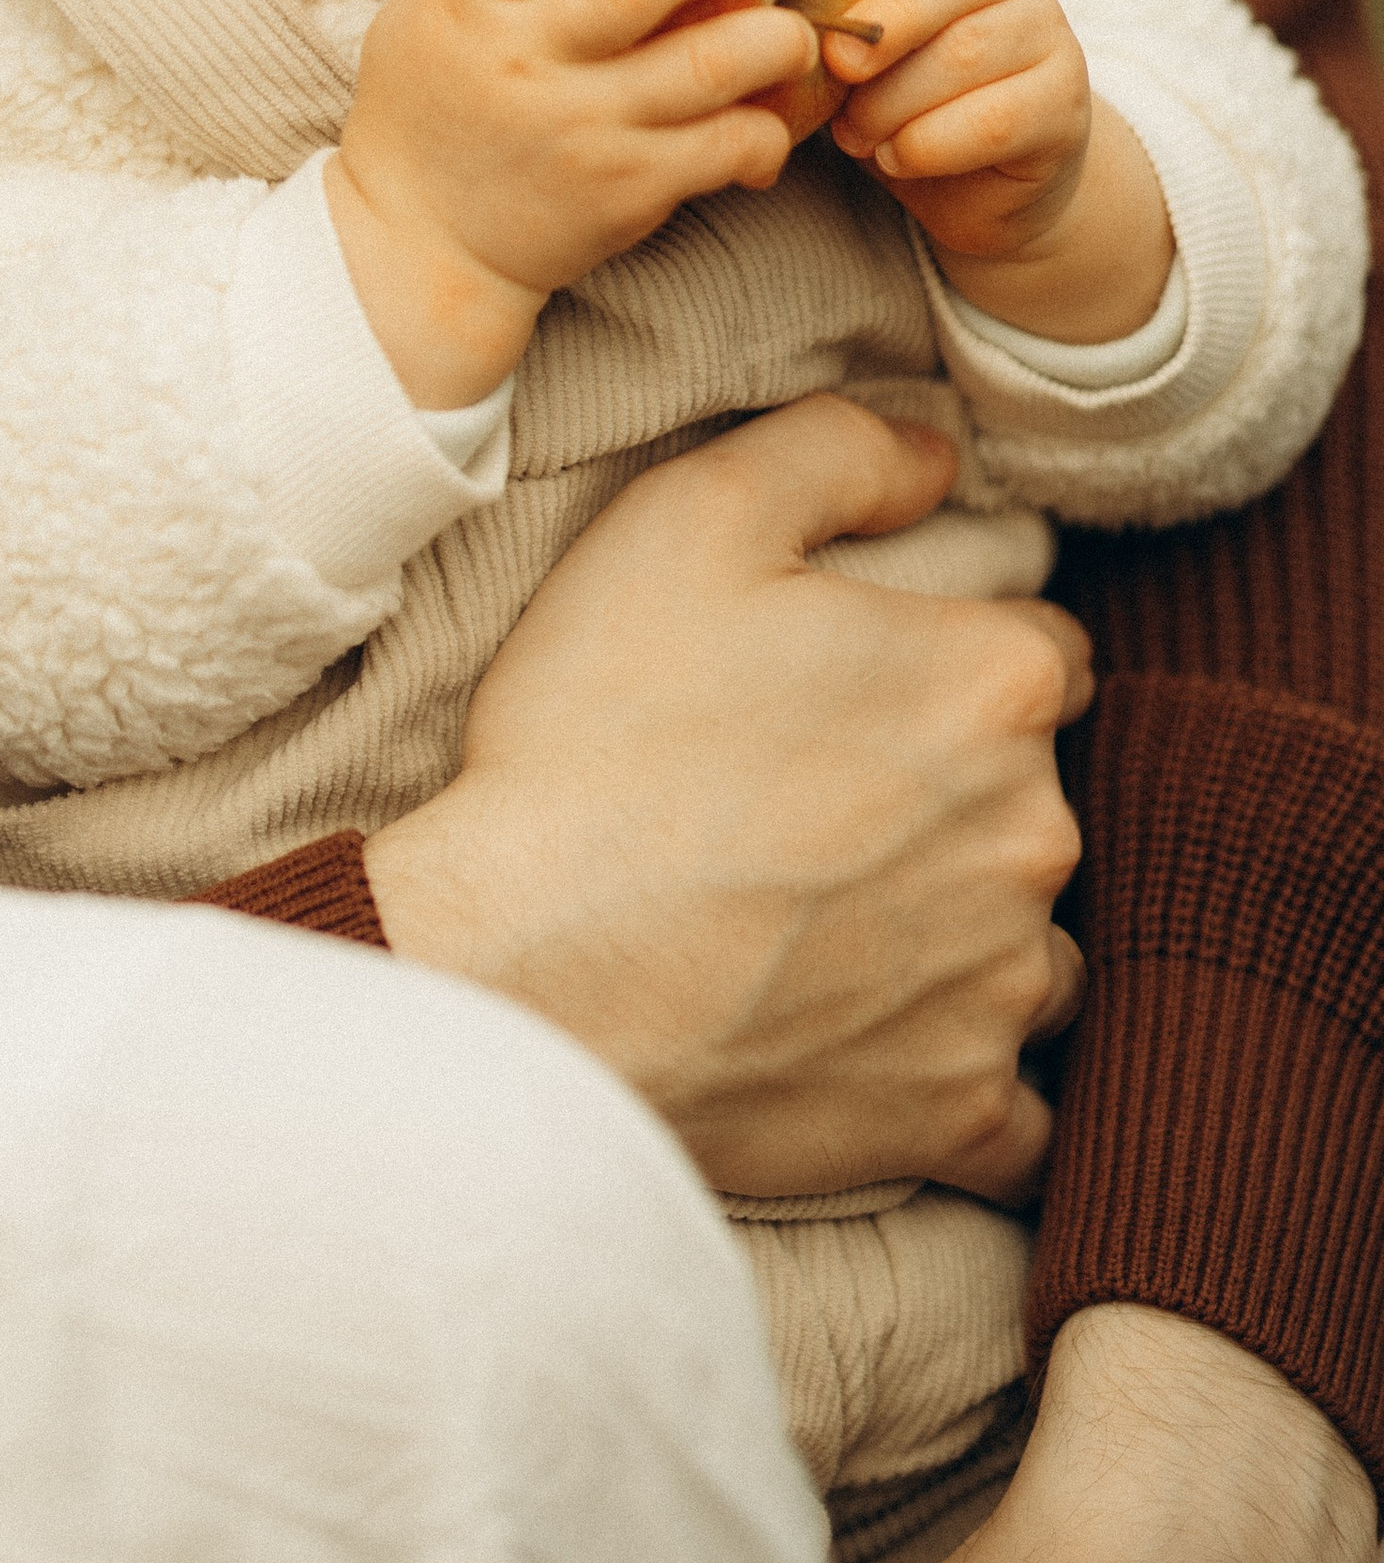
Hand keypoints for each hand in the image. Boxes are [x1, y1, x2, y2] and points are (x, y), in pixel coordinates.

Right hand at [330, 0, 816, 402]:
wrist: (420, 241)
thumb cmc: (426, 106)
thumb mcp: (423, 9)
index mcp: (468, 5)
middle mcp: (522, 64)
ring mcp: (579, 131)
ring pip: (702, 69)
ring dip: (771, 38)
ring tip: (792, 28)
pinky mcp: (624, 192)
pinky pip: (720, 148)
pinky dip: (763, 131)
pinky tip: (767, 119)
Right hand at [364, 394, 1089, 1195]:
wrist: (524, 965)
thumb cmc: (598, 736)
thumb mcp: (688, 518)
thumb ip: (837, 450)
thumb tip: (941, 457)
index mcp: (992, 683)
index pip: (1040, 649)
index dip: (945, 655)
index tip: (854, 688)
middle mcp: (1034, 834)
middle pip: (1036, 795)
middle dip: (953, 794)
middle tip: (812, 802)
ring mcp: (1002, 986)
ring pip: (1032, 944)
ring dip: (964, 933)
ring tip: (827, 923)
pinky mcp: (958, 1112)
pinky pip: (1016, 1110)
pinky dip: (959, 1077)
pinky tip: (870, 1045)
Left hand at [823, 0, 1173, 341]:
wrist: (977, 190)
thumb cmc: (899, 107)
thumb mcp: (860, 62)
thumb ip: (837, 28)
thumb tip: (778, 27)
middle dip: (886, 25)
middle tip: (838, 68)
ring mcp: (1049, 41)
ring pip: (967, 53)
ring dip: (894, 100)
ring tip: (855, 134)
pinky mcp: (1064, 108)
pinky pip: (994, 120)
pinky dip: (929, 144)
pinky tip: (896, 158)